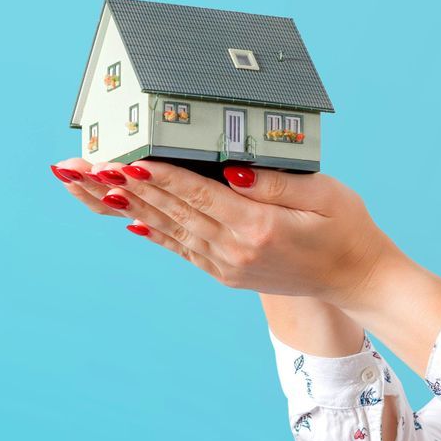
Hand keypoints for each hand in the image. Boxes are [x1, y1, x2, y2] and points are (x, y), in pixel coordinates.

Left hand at [49, 156, 397, 304]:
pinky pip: (181, 247)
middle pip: (170, 211)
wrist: (357, 280)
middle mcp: (234, 251)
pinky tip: (127, 216)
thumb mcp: (324, 195)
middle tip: (83, 167)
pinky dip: (152, 229)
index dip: (158, 175)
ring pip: (168, 229)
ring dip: (127, 205)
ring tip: (90, 185)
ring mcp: (227, 266)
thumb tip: (230, 170)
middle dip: (123, 186)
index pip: (198, 194)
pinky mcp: (226, 272)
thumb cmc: (347, 228)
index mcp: (258, 228)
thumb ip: (275, 183)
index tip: (123, 160)